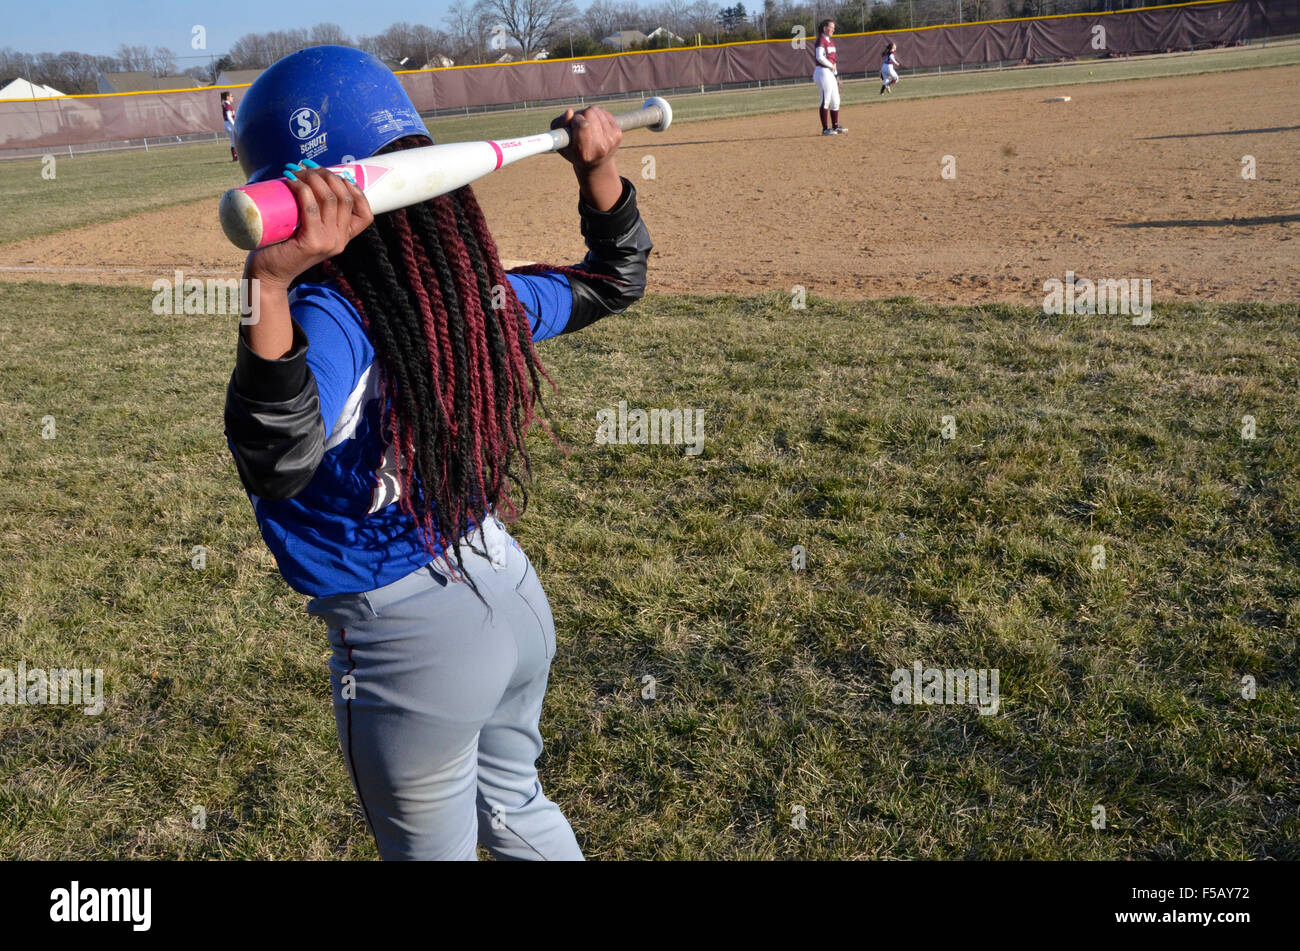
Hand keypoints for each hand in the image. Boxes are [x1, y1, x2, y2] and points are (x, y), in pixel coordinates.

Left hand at [245, 163, 372, 288]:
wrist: (268, 274)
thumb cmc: (282, 247)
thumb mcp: (306, 230)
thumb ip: (314, 214)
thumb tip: (309, 177)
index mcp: (343, 238)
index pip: (365, 213)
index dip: (356, 190)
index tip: (336, 175)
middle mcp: (340, 240)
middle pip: (345, 198)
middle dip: (328, 175)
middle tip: (307, 167)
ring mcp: (328, 242)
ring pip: (330, 199)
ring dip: (314, 178)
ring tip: (296, 171)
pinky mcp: (312, 242)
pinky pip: (311, 208)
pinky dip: (302, 190)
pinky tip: (291, 181)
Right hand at [551, 106, 623, 210]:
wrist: (595, 165)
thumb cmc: (573, 152)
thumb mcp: (560, 142)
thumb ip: (559, 126)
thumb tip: (569, 111)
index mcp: (585, 153)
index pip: (583, 125)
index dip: (575, 120)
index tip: (572, 125)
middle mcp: (602, 147)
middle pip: (590, 113)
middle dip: (582, 115)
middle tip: (579, 125)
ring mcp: (612, 140)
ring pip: (596, 110)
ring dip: (589, 114)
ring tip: (587, 126)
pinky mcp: (618, 133)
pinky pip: (604, 112)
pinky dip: (597, 115)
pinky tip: (595, 126)